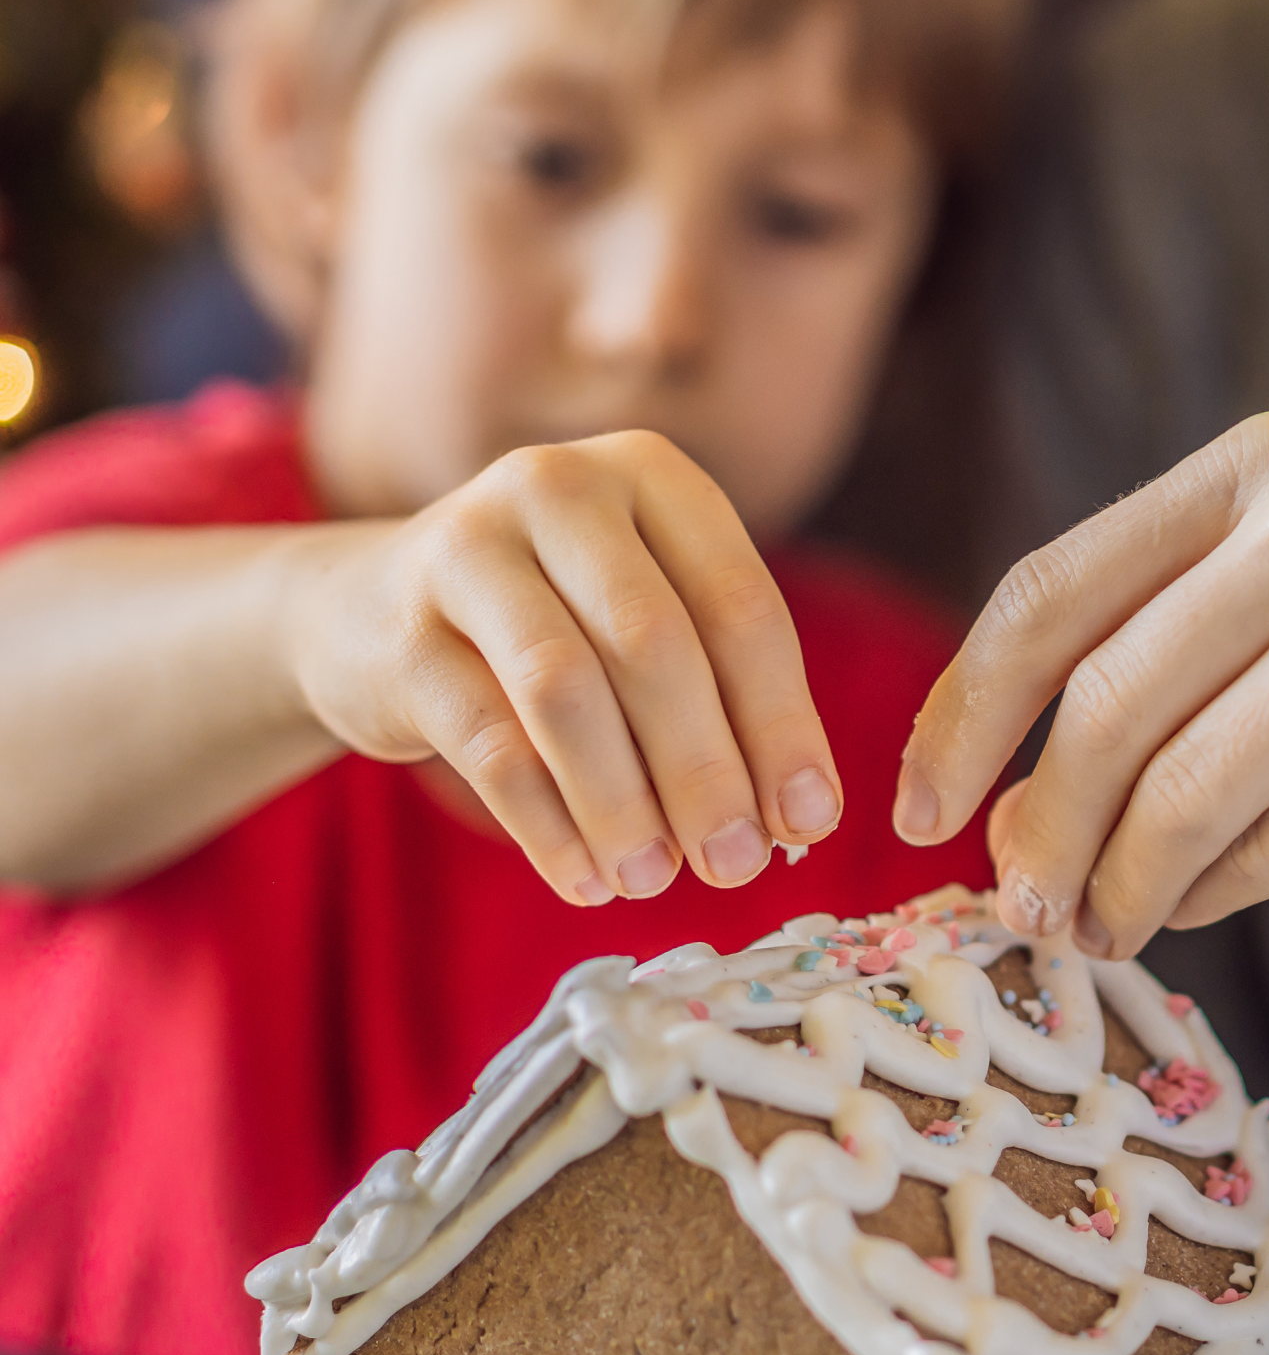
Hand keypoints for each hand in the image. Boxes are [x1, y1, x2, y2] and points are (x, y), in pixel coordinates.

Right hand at [282, 431, 839, 903]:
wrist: (370, 609)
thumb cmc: (558, 621)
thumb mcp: (646, 622)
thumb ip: (724, 696)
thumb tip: (798, 818)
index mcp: (650, 474)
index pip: (740, 604)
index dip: (783, 721)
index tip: (812, 819)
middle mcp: (559, 487)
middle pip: (654, 642)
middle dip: (706, 769)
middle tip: (738, 865)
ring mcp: (467, 548)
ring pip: (566, 691)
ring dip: (623, 803)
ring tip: (657, 880)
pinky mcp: (401, 630)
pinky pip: (488, 743)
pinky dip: (547, 826)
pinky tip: (585, 880)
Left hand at [897, 413, 1268, 955]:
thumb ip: (1184, 659)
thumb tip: (1020, 822)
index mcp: (1265, 467)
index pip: (1052, 593)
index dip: (962, 710)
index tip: (916, 809)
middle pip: (1100, 702)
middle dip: (1034, 823)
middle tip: (1011, 907)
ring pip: (1176, 788)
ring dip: (1114, 884)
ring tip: (1095, 934)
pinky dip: (1207, 898)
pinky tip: (1187, 914)